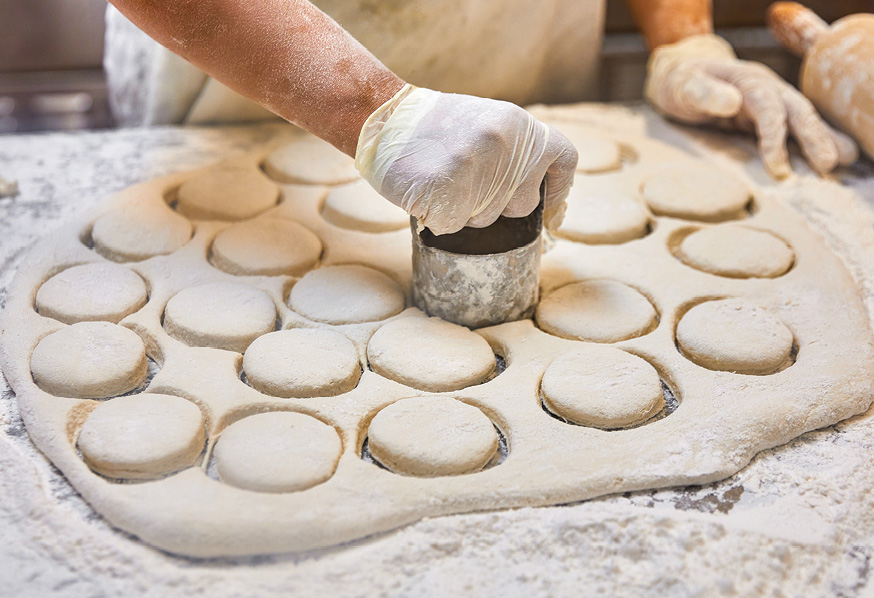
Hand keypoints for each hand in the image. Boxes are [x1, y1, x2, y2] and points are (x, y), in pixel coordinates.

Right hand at [355, 85, 577, 234]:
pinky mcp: (447, 191)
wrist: (384, 118)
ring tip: (442, 180)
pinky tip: (426, 192)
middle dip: (498, 206)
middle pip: (523, 205)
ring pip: (486, 220)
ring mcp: (476, 168)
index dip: (559, 188)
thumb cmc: (435, 127)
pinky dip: (438, 217)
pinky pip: (453, 226)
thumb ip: (516, 151)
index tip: (549, 206)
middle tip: (468, 185)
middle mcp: (505, 144)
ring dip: (464, 211)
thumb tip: (540, 192)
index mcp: (519, 125)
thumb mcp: (488, 123)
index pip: (563, 160)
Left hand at [645, 34, 857, 177]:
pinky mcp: (767, 117)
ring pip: (801, 119)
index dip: (775, 137)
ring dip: (820, 139)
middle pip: (796, 111)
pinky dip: (812, 141)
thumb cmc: (682, 82)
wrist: (682, 75)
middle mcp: (767, 89)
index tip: (777, 167)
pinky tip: (828, 157)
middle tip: (826, 165)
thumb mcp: (685, 85)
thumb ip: (704, 93)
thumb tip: (732, 103)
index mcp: (748, 81)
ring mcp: (770, 102)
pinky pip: (793, 128)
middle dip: (813, 137)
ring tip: (837, 164)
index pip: (768, 108)